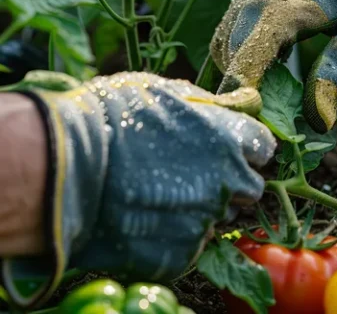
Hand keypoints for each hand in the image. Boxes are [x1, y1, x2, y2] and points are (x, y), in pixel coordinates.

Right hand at [1, 71, 275, 308]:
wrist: (63, 166)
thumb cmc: (112, 117)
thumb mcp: (167, 92)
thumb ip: (213, 103)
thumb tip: (246, 100)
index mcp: (231, 139)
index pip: (263, 148)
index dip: (245, 148)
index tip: (225, 149)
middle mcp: (229, 181)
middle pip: (250, 187)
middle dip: (230, 182)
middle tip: (191, 175)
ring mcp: (206, 220)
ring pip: (221, 219)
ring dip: (203, 210)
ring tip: (163, 197)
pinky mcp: (182, 254)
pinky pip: (191, 248)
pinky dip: (176, 238)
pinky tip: (147, 221)